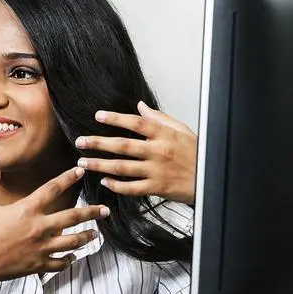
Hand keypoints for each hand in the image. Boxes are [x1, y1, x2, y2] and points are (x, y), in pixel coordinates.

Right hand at [0, 154, 109, 283]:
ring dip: (86, 236)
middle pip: (72, 217)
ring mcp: (40, 248)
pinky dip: (69, 260)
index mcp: (26, 209)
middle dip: (91, 212)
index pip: (52, 189)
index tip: (80, 171)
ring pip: (72, 242)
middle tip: (105, 209)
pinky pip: (60, 263)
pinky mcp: (37, 265)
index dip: (68, 178)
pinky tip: (73, 257)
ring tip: (96, 233)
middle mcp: (38, 228)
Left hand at [75, 101, 196, 204]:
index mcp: (163, 134)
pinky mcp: (157, 188)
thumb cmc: (198, 153)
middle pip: (122, 145)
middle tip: (80, 141)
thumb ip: (159, 118)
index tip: (98, 116)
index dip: (115, 118)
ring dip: (100, 165)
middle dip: (98, 143)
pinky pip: (132, 187)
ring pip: (122, 167)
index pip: (136, 122)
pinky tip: (104, 181)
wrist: (212, 179)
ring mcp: (157, 170)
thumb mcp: (181, 130)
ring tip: (83, 162)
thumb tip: (140, 106)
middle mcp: (158, 151)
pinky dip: (116, 185)